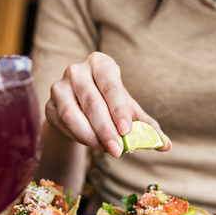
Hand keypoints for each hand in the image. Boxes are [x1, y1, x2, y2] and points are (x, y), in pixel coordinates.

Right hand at [45, 52, 171, 157]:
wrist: (80, 105)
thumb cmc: (109, 103)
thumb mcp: (128, 110)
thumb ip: (146, 125)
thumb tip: (166, 145)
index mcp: (100, 63)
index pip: (110, 86)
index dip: (118, 109)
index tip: (127, 130)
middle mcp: (76, 70)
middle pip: (92, 102)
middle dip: (106, 130)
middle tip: (118, 150)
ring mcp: (59, 87)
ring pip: (72, 115)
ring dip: (91, 137)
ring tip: (107, 150)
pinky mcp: (48, 105)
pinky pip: (63, 125)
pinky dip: (79, 138)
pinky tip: (93, 144)